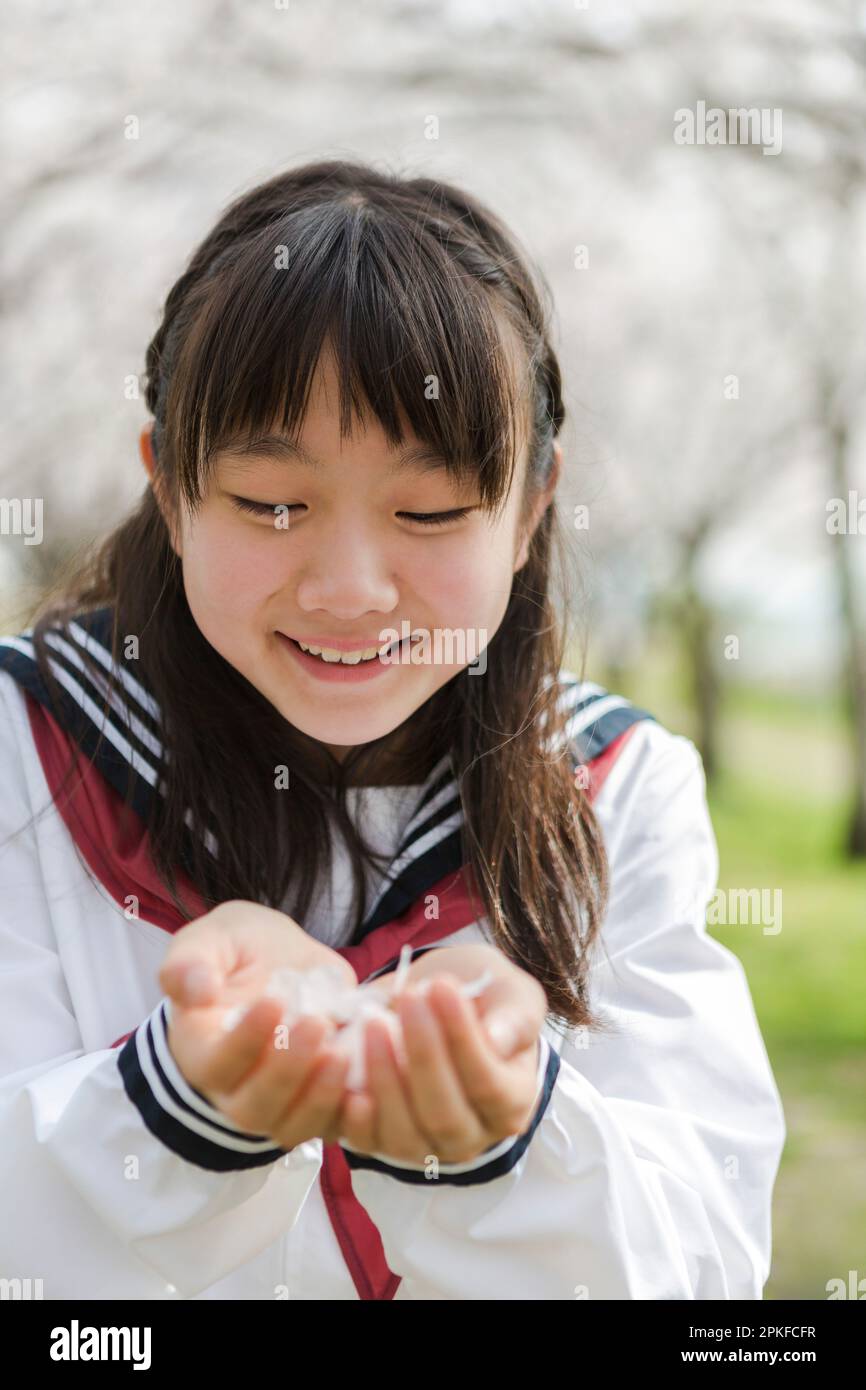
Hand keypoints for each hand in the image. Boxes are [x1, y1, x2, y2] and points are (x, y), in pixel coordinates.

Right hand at [159, 899, 357, 1148]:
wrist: (280, 959)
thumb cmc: (236, 950)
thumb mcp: (210, 940)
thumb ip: (190, 962)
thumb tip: (194, 990)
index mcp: (200, 1050)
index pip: (215, 1063)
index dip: (243, 1041)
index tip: (273, 1001)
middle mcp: (234, 1088)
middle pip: (253, 1107)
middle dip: (287, 1071)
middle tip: (316, 1024)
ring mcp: (277, 1102)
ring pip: (290, 1126)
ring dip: (318, 1098)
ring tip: (343, 1054)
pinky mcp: (316, 1100)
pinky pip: (330, 1124)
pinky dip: (350, 1111)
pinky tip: (369, 1084)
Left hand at [330, 944, 547, 1163]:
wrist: (443, 1006)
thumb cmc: (484, 1002)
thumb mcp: (510, 997)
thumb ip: (512, 1018)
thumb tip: (497, 1040)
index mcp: (510, 1103)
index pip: (488, 1083)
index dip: (464, 1038)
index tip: (442, 986)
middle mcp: (471, 1136)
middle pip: (445, 1114)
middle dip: (423, 1054)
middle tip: (408, 998)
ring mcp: (425, 1145)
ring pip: (404, 1133)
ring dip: (385, 1078)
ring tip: (373, 1022)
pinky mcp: (383, 1141)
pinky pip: (367, 1140)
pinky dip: (355, 1116)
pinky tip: (349, 1079)